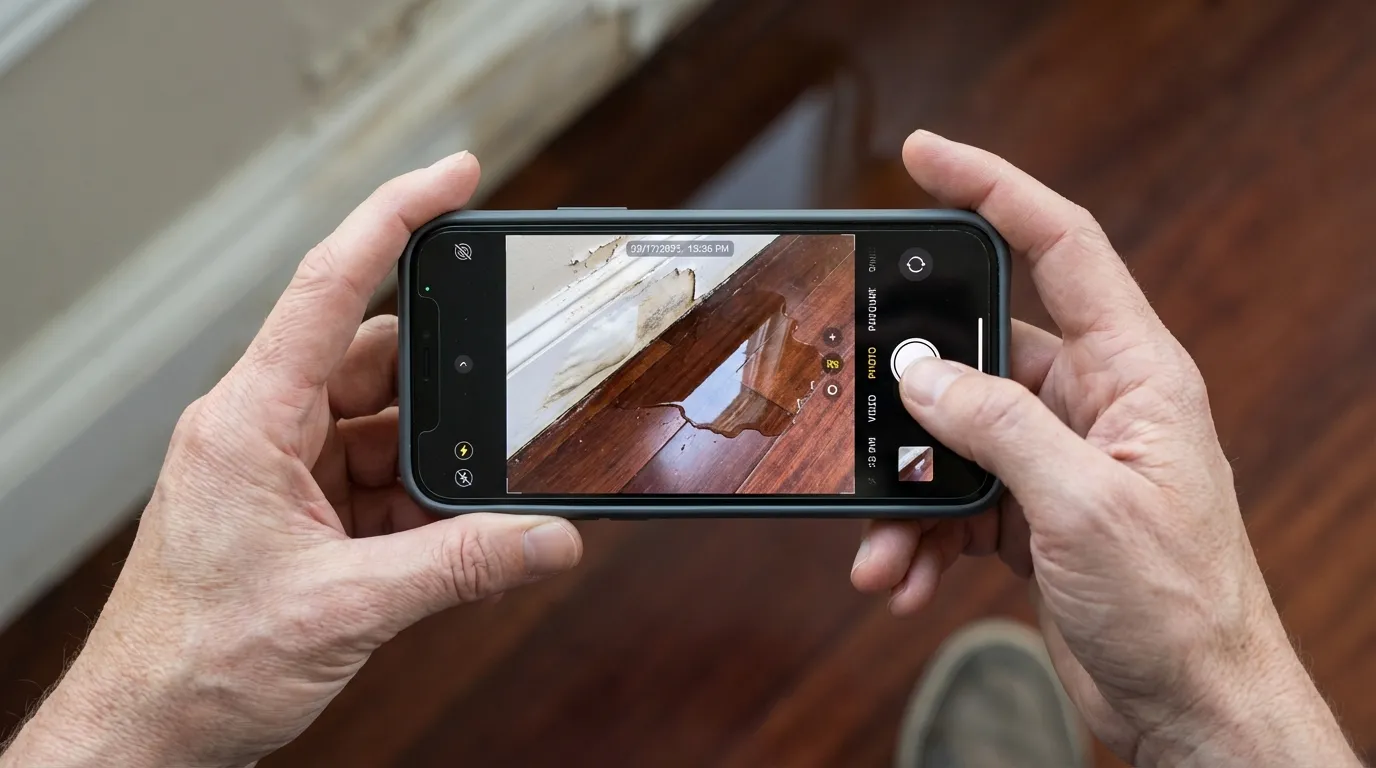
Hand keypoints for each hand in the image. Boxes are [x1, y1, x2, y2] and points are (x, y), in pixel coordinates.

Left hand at [1, 152, 582, 767]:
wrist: (147, 732)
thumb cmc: (195, 664)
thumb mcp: (344, 609)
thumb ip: (459, 567)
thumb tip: (548, 540)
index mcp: (250, 420)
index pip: (330, 287)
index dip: (396, 217)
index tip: (455, 177)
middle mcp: (262, 428)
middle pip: (376, 360)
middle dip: (447, 385)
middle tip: (506, 400)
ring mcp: (280, 469)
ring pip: (383, 425)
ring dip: (435, 460)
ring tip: (476, 499)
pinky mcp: (297, 510)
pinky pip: (377, 478)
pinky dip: (421, 502)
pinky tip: (449, 534)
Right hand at [850, 132, 1358, 765]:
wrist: (1191, 706)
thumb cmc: (1180, 606)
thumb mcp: (1085, 505)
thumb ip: (999, 426)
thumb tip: (924, 374)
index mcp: (1132, 372)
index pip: (1061, 246)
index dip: (993, 189)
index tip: (925, 158)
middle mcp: (1092, 404)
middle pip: (979, 355)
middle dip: (913, 396)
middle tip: (859, 412)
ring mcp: (1056, 459)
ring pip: (952, 440)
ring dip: (908, 493)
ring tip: (882, 545)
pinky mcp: (1030, 513)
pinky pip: (954, 501)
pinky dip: (919, 537)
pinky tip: (901, 576)